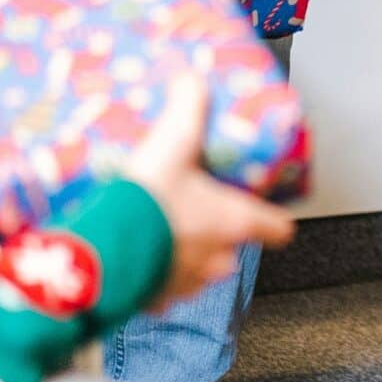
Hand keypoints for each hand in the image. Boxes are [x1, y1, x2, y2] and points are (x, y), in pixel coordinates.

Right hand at [126, 78, 296, 306]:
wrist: (103, 249)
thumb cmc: (149, 200)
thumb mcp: (172, 142)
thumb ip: (187, 107)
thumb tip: (191, 80)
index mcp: (234, 222)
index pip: (278, 229)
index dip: (274, 219)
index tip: (266, 209)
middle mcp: (218, 258)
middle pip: (233, 248)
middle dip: (216, 232)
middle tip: (193, 209)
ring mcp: (187, 283)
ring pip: (197, 271)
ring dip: (184, 254)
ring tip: (159, 229)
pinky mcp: (155, 301)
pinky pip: (161, 289)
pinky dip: (153, 274)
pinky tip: (135, 252)